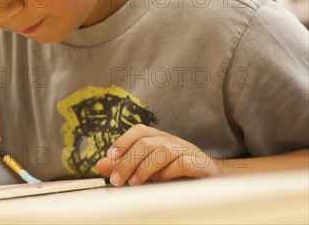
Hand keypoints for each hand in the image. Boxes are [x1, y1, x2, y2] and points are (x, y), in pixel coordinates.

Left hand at [96, 124, 222, 185]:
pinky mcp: (202, 166)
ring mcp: (189, 152)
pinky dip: (167, 173)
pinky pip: (181, 164)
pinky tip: (159, 183)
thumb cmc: (178, 176)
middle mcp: (174, 142)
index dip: (123, 141)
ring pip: (162, 151)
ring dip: (143, 168)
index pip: (140, 131)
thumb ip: (125, 166)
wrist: (215, 183)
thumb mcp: (148, 170)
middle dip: (127, 160)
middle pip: (146, 142)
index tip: (110, 157)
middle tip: (117, 179)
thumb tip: (100, 165)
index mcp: (161, 139)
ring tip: (134, 182)